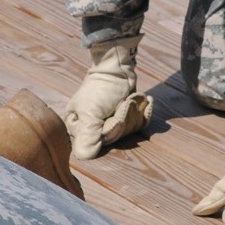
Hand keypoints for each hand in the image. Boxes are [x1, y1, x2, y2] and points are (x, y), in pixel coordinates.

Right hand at [62, 37, 151, 159]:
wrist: (118, 68)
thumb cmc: (101, 89)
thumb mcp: (91, 111)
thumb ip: (88, 135)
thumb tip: (84, 157)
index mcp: (79, 128)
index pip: (100, 142)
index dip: (113, 128)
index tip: (116, 111)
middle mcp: (94, 129)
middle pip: (117, 136)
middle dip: (125, 117)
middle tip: (124, 101)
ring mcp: (111, 124)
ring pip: (129, 131)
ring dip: (135, 111)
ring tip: (132, 98)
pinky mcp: (126, 118)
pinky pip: (139, 125)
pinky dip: (145, 111)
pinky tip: (144, 101)